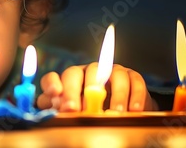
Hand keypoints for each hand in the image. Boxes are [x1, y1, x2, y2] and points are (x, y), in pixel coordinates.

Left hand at [37, 62, 157, 111]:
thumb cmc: (93, 114)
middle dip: (73, 91)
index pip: (52, 78)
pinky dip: (134, 96)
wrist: (123, 113)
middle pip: (75, 73)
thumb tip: (55, 108)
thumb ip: (61, 110)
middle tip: (75, 110)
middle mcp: (85, 72)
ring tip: (113, 113)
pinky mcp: (130, 76)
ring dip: (111, 94)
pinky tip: (133, 110)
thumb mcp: (75, 114)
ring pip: (107, 74)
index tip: (53, 94)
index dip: (51, 84)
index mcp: (67, 82)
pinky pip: (133, 81)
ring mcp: (108, 71)